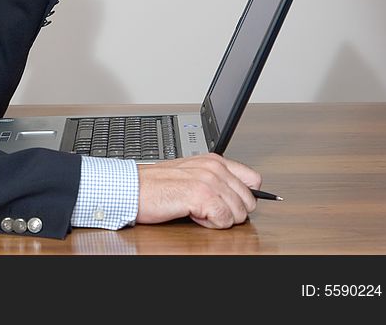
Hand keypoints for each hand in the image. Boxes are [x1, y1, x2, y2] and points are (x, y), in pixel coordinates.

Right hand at [136, 154, 261, 228]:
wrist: (132, 189)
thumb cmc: (156, 185)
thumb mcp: (191, 175)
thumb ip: (215, 179)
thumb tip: (239, 196)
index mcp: (214, 160)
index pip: (253, 180)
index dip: (244, 197)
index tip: (230, 204)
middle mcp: (214, 168)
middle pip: (249, 202)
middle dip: (231, 211)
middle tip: (206, 208)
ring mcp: (209, 181)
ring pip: (239, 213)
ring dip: (218, 218)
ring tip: (196, 210)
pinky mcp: (202, 196)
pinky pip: (224, 220)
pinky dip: (209, 224)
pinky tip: (192, 214)